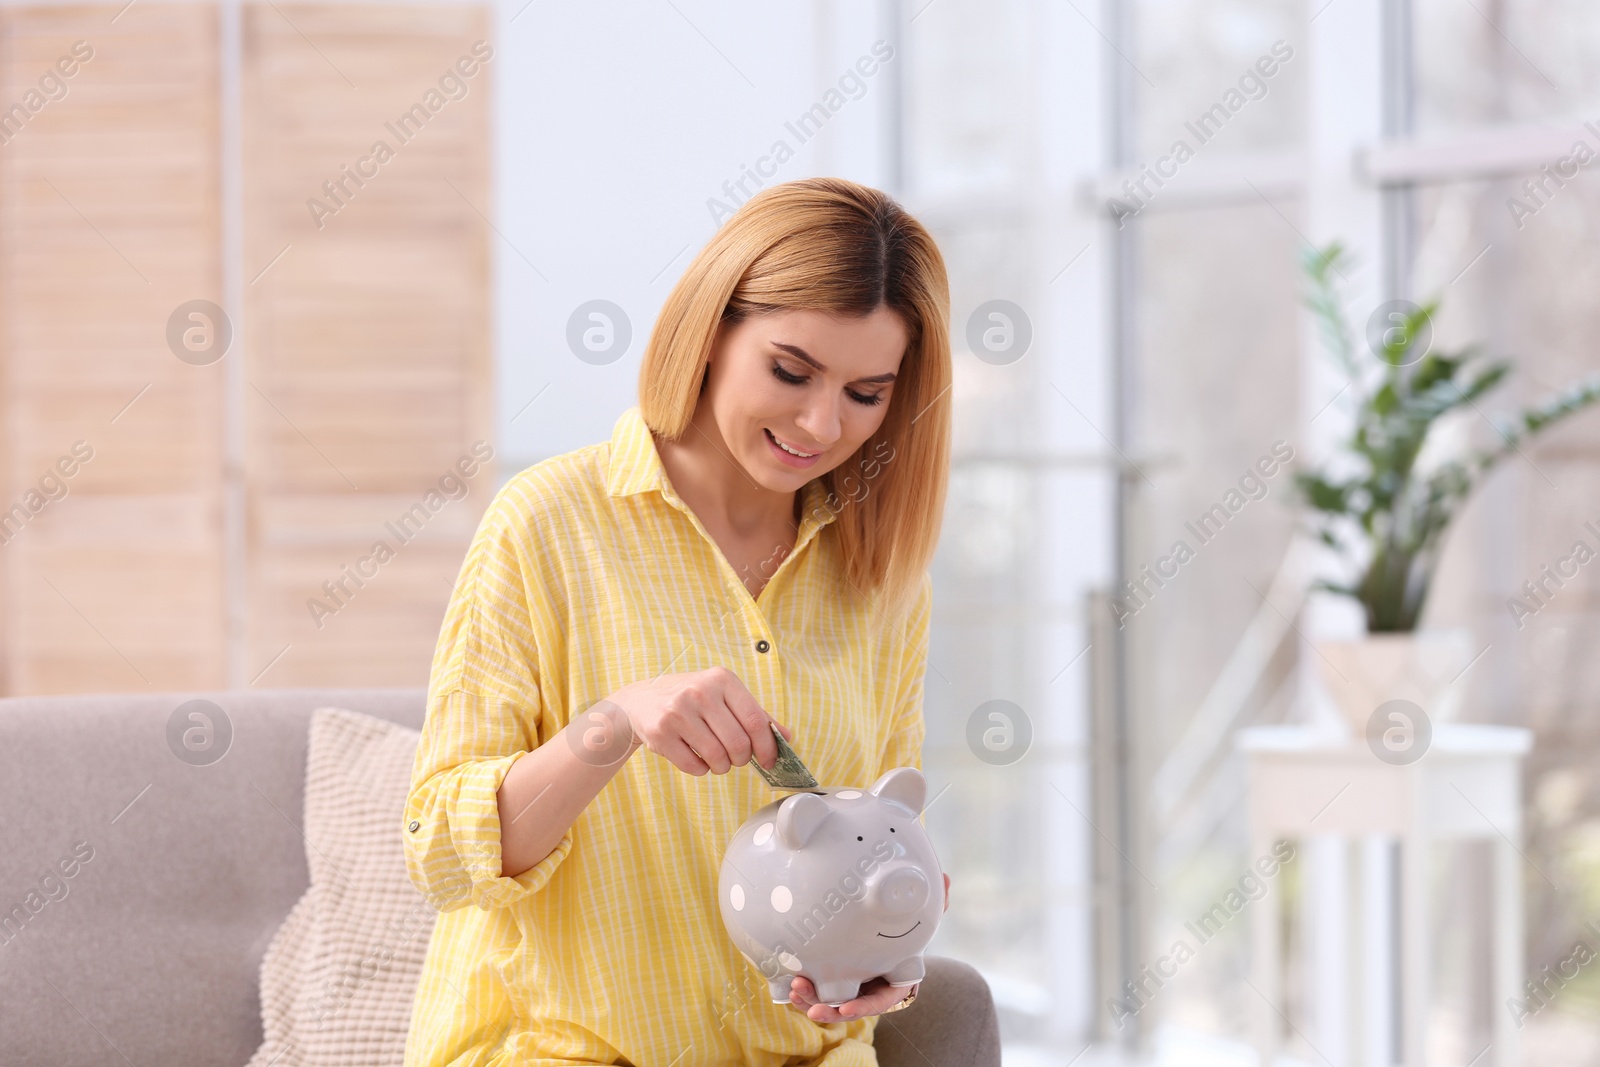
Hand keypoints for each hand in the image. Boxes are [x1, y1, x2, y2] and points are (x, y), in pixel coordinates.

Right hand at [606, 667, 790, 775]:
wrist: (641, 700)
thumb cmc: (691, 699)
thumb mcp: (723, 695)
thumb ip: (755, 714)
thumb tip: (786, 737)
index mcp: (721, 679)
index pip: (755, 720)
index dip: (766, 746)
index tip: (769, 760)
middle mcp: (699, 692)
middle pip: (738, 744)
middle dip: (741, 760)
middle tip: (736, 759)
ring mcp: (678, 712)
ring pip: (717, 758)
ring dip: (722, 766)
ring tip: (716, 758)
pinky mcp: (660, 733)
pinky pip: (694, 767)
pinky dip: (701, 769)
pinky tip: (696, 757)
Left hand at [788, 874, 949, 1021]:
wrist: (882, 920)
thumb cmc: (904, 924)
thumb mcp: (920, 914)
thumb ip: (934, 902)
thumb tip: (947, 880)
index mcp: (893, 978)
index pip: (881, 1000)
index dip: (863, 1007)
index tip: (846, 1010)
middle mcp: (870, 985)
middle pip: (849, 1005)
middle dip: (830, 1009)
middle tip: (814, 1008)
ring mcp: (850, 981)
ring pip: (829, 998)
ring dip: (811, 998)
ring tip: (796, 989)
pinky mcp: (830, 974)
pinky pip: (817, 986)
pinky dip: (804, 987)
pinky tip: (790, 981)